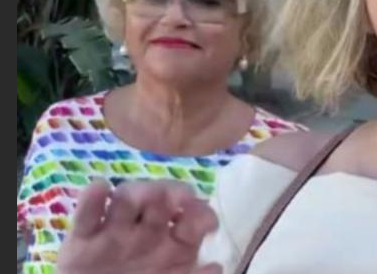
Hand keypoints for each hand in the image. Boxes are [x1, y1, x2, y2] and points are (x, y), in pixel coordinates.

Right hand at [56, 180, 220, 273]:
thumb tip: (216, 268)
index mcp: (176, 242)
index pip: (195, 218)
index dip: (202, 214)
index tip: (207, 223)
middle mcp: (149, 229)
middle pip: (162, 199)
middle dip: (170, 193)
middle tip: (176, 200)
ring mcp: (115, 230)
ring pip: (126, 200)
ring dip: (135, 192)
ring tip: (138, 198)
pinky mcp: (82, 239)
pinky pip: (86, 216)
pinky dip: (91, 200)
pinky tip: (99, 188)